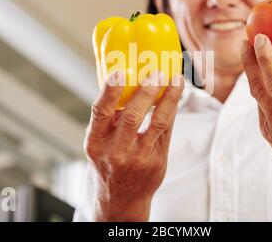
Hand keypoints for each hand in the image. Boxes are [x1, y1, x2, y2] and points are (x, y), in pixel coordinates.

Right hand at [84, 71, 183, 221]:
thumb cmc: (109, 162)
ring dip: (169, 97)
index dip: (109, 91)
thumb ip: (110, 118)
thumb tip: (127, 83)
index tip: (119, 72)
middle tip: (157, 72)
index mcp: (96, 142)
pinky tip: (176, 95)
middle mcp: (115, 151)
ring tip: (176, 79)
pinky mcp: (157, 161)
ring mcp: (138, 158)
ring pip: (157, 122)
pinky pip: (167, 130)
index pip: (100, 112)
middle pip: (132, 116)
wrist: (121, 198)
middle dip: (147, 92)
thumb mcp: (100, 143)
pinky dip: (172, 109)